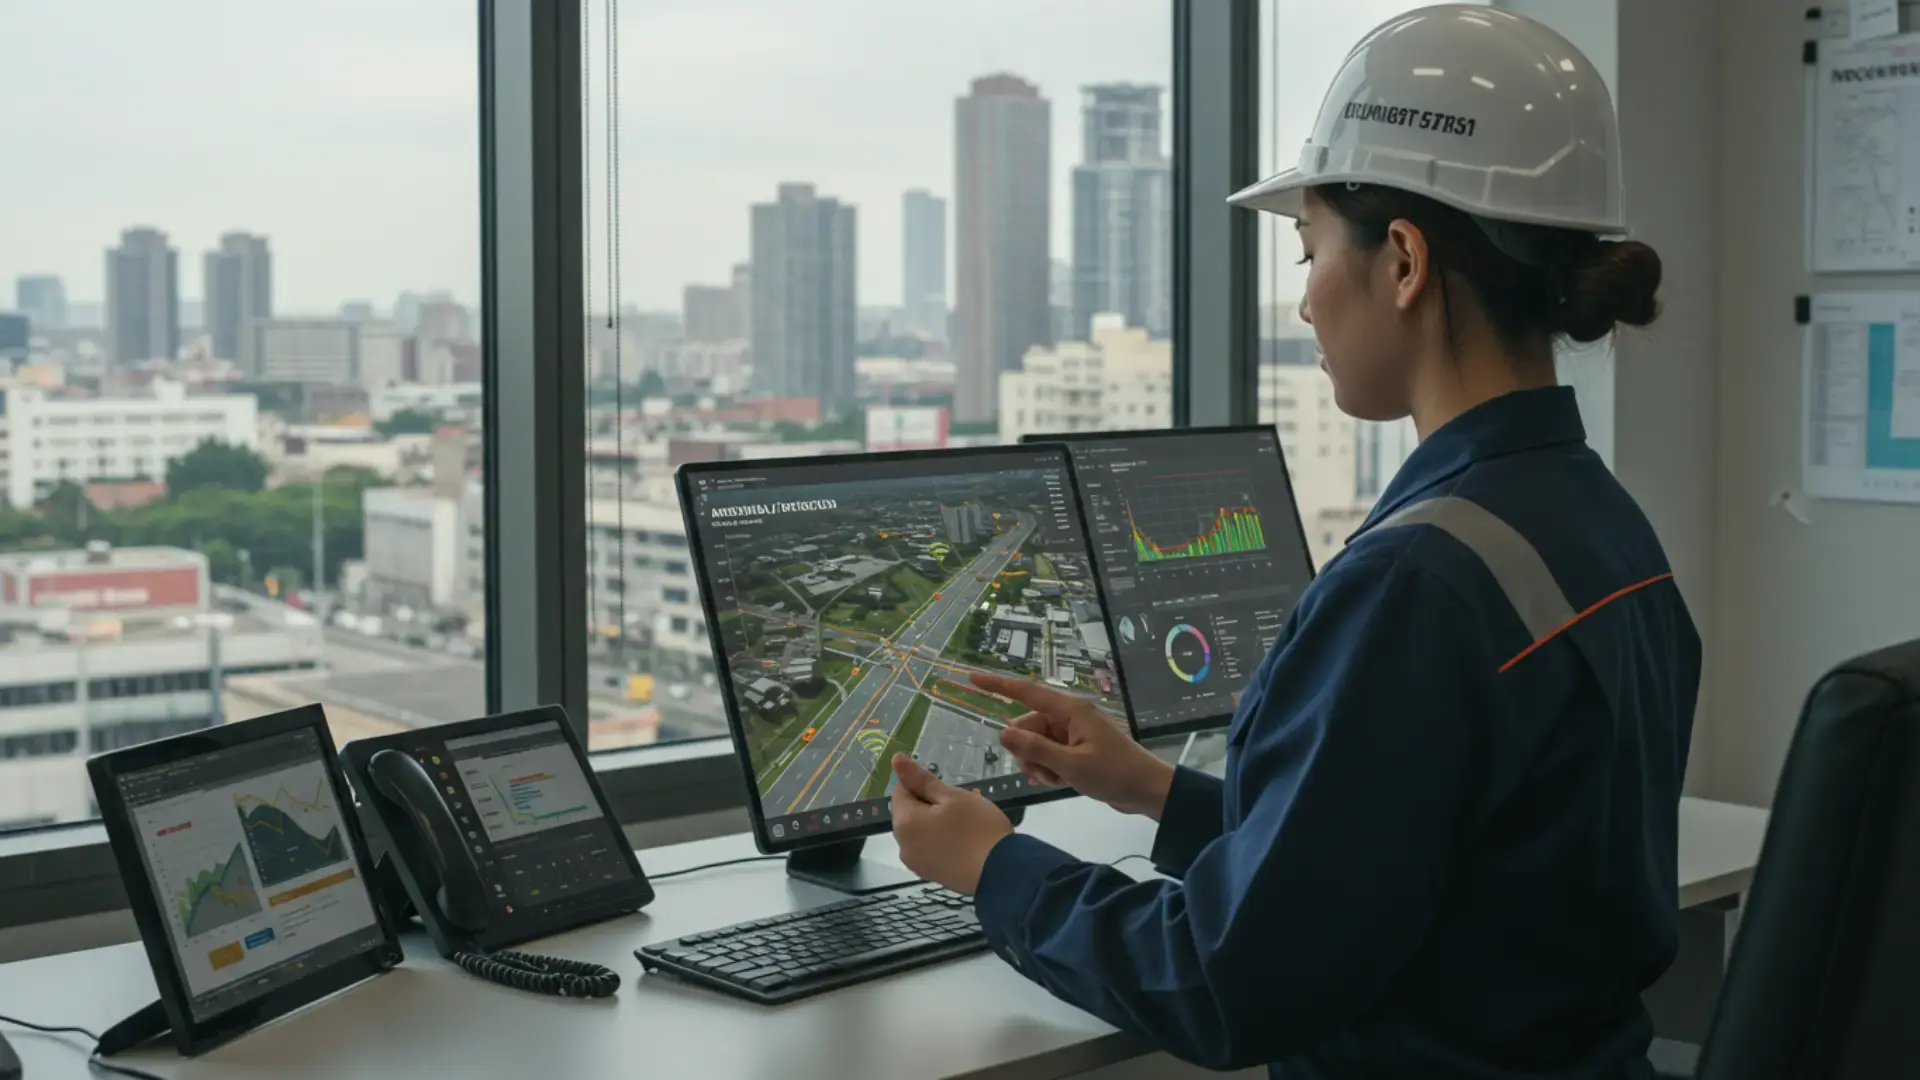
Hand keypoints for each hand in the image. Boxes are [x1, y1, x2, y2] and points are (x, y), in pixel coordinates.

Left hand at [889, 753, 1012, 894]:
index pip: (901, 790)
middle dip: (929, 805)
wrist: (1001, 873)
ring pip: (920, 832)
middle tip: (960, 806)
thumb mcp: (953, 796)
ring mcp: (917, 865)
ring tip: (964, 824)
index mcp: (904, 823)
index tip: (947, 789)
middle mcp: (903, 846)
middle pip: (908, 813)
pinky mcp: (931, 876)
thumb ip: (922, 779)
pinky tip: (963, 842)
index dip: (922, 783)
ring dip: (935, 823)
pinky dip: (941, 841)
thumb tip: (895, 760)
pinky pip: (929, 849)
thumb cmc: (978, 828)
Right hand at [971, 673, 1174, 819]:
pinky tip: (1061, 781)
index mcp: (1070, 710)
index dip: (998, 685)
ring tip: (1057, 779)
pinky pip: (1047, 753)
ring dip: (1038, 763)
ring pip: (1035, 743)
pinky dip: (1048, 768)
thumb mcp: (1071, 765)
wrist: (1146, 790)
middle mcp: (1068, 716)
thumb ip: (1036, 749)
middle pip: (1027, 726)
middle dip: (1027, 750)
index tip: (972, 677)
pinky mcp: (1075, 748)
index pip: (1026, 692)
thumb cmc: (1113, 773)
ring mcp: (1072, 732)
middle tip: (1044, 773)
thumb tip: (1003, 733)